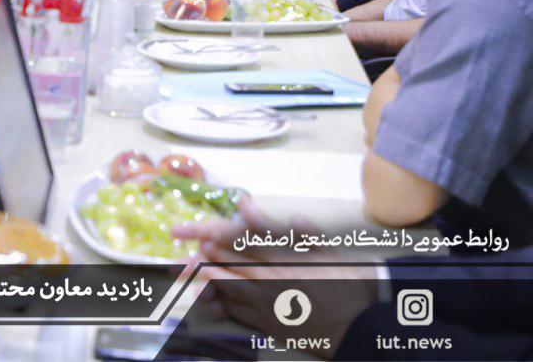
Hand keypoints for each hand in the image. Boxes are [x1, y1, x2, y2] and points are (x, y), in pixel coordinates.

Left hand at [174, 197, 378, 356]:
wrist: (357, 329)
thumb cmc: (348, 287)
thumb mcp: (330, 251)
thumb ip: (302, 231)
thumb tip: (272, 211)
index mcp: (283, 257)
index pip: (241, 238)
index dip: (215, 230)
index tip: (198, 226)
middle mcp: (268, 278)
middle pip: (227, 259)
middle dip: (203, 248)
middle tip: (184, 239)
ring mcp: (264, 302)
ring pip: (225, 284)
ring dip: (203, 272)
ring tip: (185, 264)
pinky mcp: (265, 322)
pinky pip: (234, 311)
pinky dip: (217, 301)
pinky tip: (205, 296)